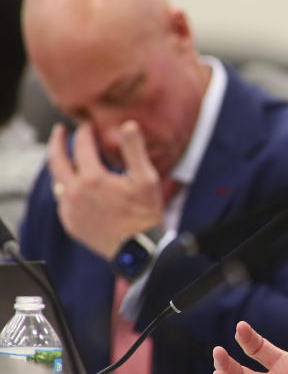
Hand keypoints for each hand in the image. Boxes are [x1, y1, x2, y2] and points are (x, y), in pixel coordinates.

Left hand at [48, 121, 164, 258]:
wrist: (138, 248)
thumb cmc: (144, 214)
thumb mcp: (146, 178)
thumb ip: (134, 149)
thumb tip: (128, 125)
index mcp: (93, 179)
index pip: (82, 146)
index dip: (85, 133)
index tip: (88, 127)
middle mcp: (75, 193)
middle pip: (56, 160)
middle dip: (57, 142)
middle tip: (60, 131)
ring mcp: (69, 209)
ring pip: (57, 180)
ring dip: (61, 166)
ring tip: (68, 159)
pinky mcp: (70, 222)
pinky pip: (62, 200)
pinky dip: (67, 188)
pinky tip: (77, 187)